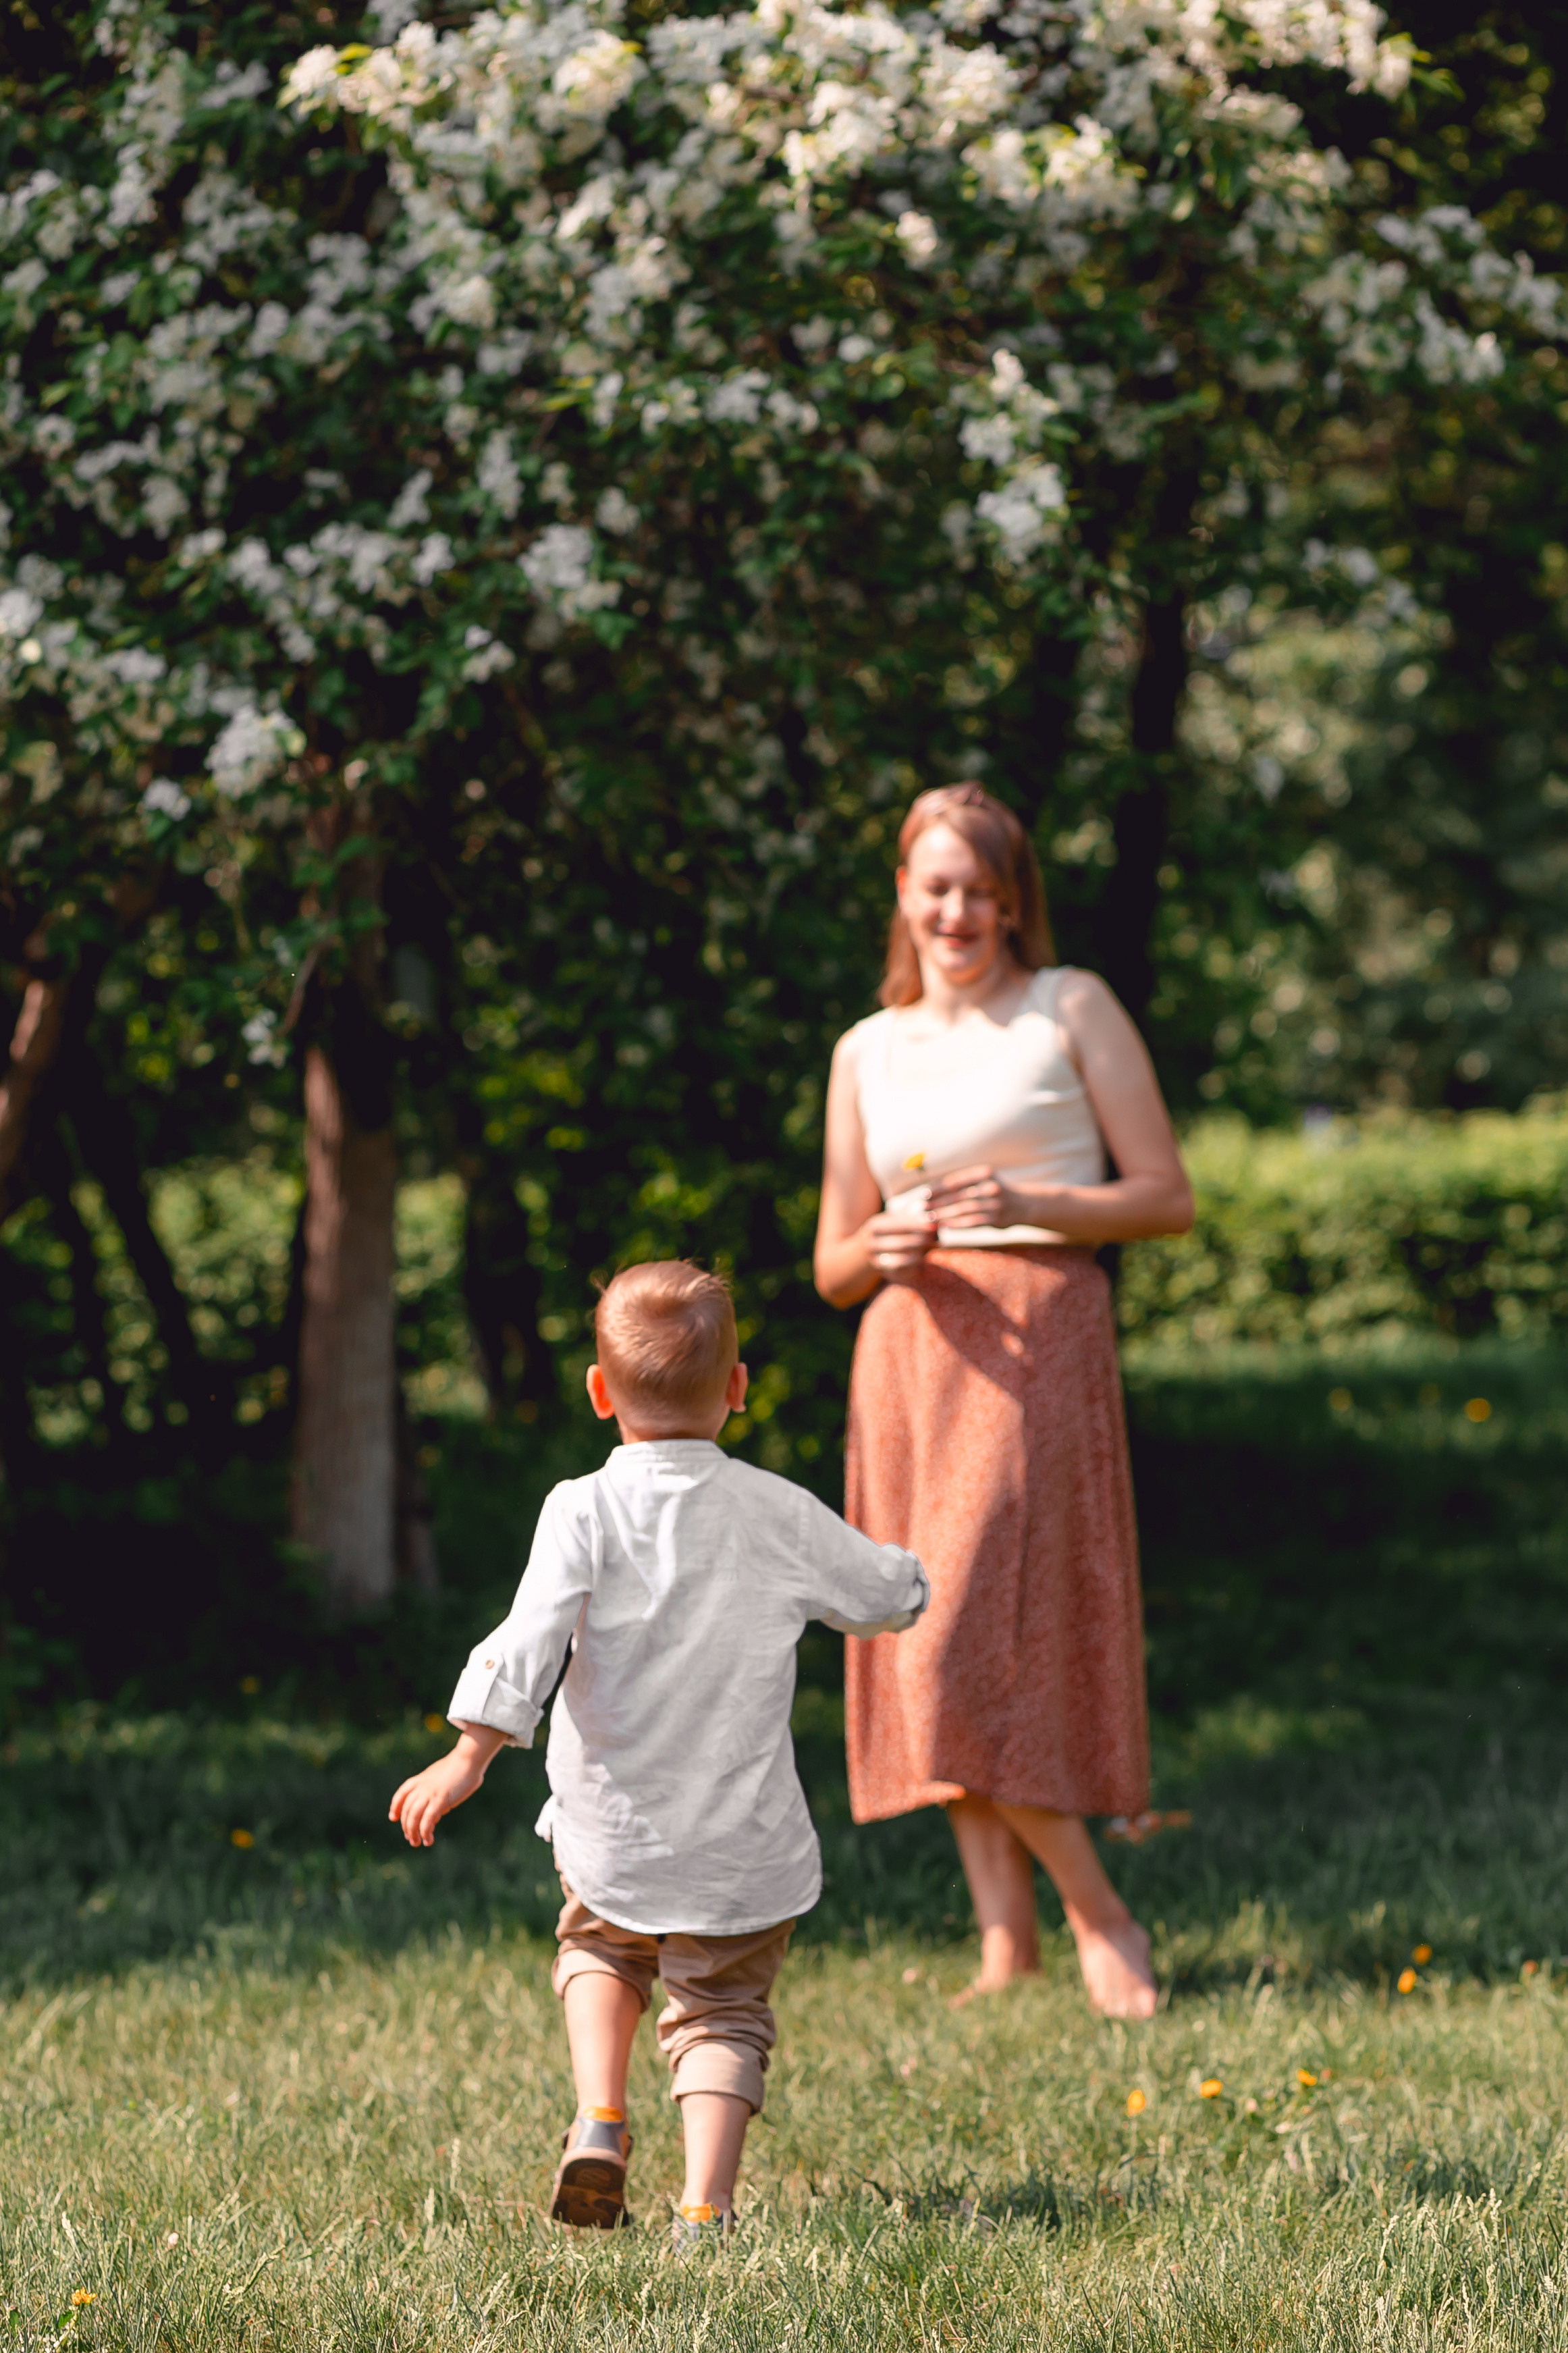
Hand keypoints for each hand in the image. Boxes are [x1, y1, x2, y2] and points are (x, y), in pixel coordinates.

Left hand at [389, 1729, 497, 1847]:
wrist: (468, 1759)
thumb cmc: (460, 1768)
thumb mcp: (441, 1780)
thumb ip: (435, 1795)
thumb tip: (434, 1816)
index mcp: (420, 1779)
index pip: (401, 1795)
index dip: (395, 1807)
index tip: (393, 1817)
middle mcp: (421, 1787)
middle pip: (406, 1810)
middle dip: (406, 1826)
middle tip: (410, 1838)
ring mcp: (429, 1793)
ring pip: (412, 1817)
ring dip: (412, 1832)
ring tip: (416, 1842)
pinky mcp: (440, 1800)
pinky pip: (427, 1821)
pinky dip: (425, 1832)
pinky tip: (428, 1840)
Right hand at [862, 1204, 936, 1282]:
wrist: (867, 1250)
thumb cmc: (889, 1230)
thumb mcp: (894, 1219)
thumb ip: (911, 1218)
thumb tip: (933, 1219)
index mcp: (875, 1226)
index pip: (900, 1225)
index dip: (918, 1226)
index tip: (934, 1226)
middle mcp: (872, 1243)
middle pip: (903, 1242)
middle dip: (923, 1240)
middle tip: (937, 1238)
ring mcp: (876, 1259)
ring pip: (903, 1258)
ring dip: (922, 1253)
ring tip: (933, 1246)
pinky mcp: (883, 1272)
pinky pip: (903, 1270)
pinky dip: (915, 1265)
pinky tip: (924, 1259)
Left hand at [922, 1165, 1018, 1230]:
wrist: (1022, 1204)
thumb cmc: (994, 1190)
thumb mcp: (982, 1179)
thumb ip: (962, 1182)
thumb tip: (931, 1189)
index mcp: (984, 1173)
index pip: (955, 1181)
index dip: (937, 1188)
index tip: (923, 1194)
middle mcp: (990, 1187)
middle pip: (957, 1196)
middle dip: (937, 1203)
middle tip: (921, 1208)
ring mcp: (994, 1204)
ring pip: (962, 1210)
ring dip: (943, 1215)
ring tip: (929, 1218)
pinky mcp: (996, 1219)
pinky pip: (972, 1222)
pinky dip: (956, 1224)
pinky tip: (944, 1226)